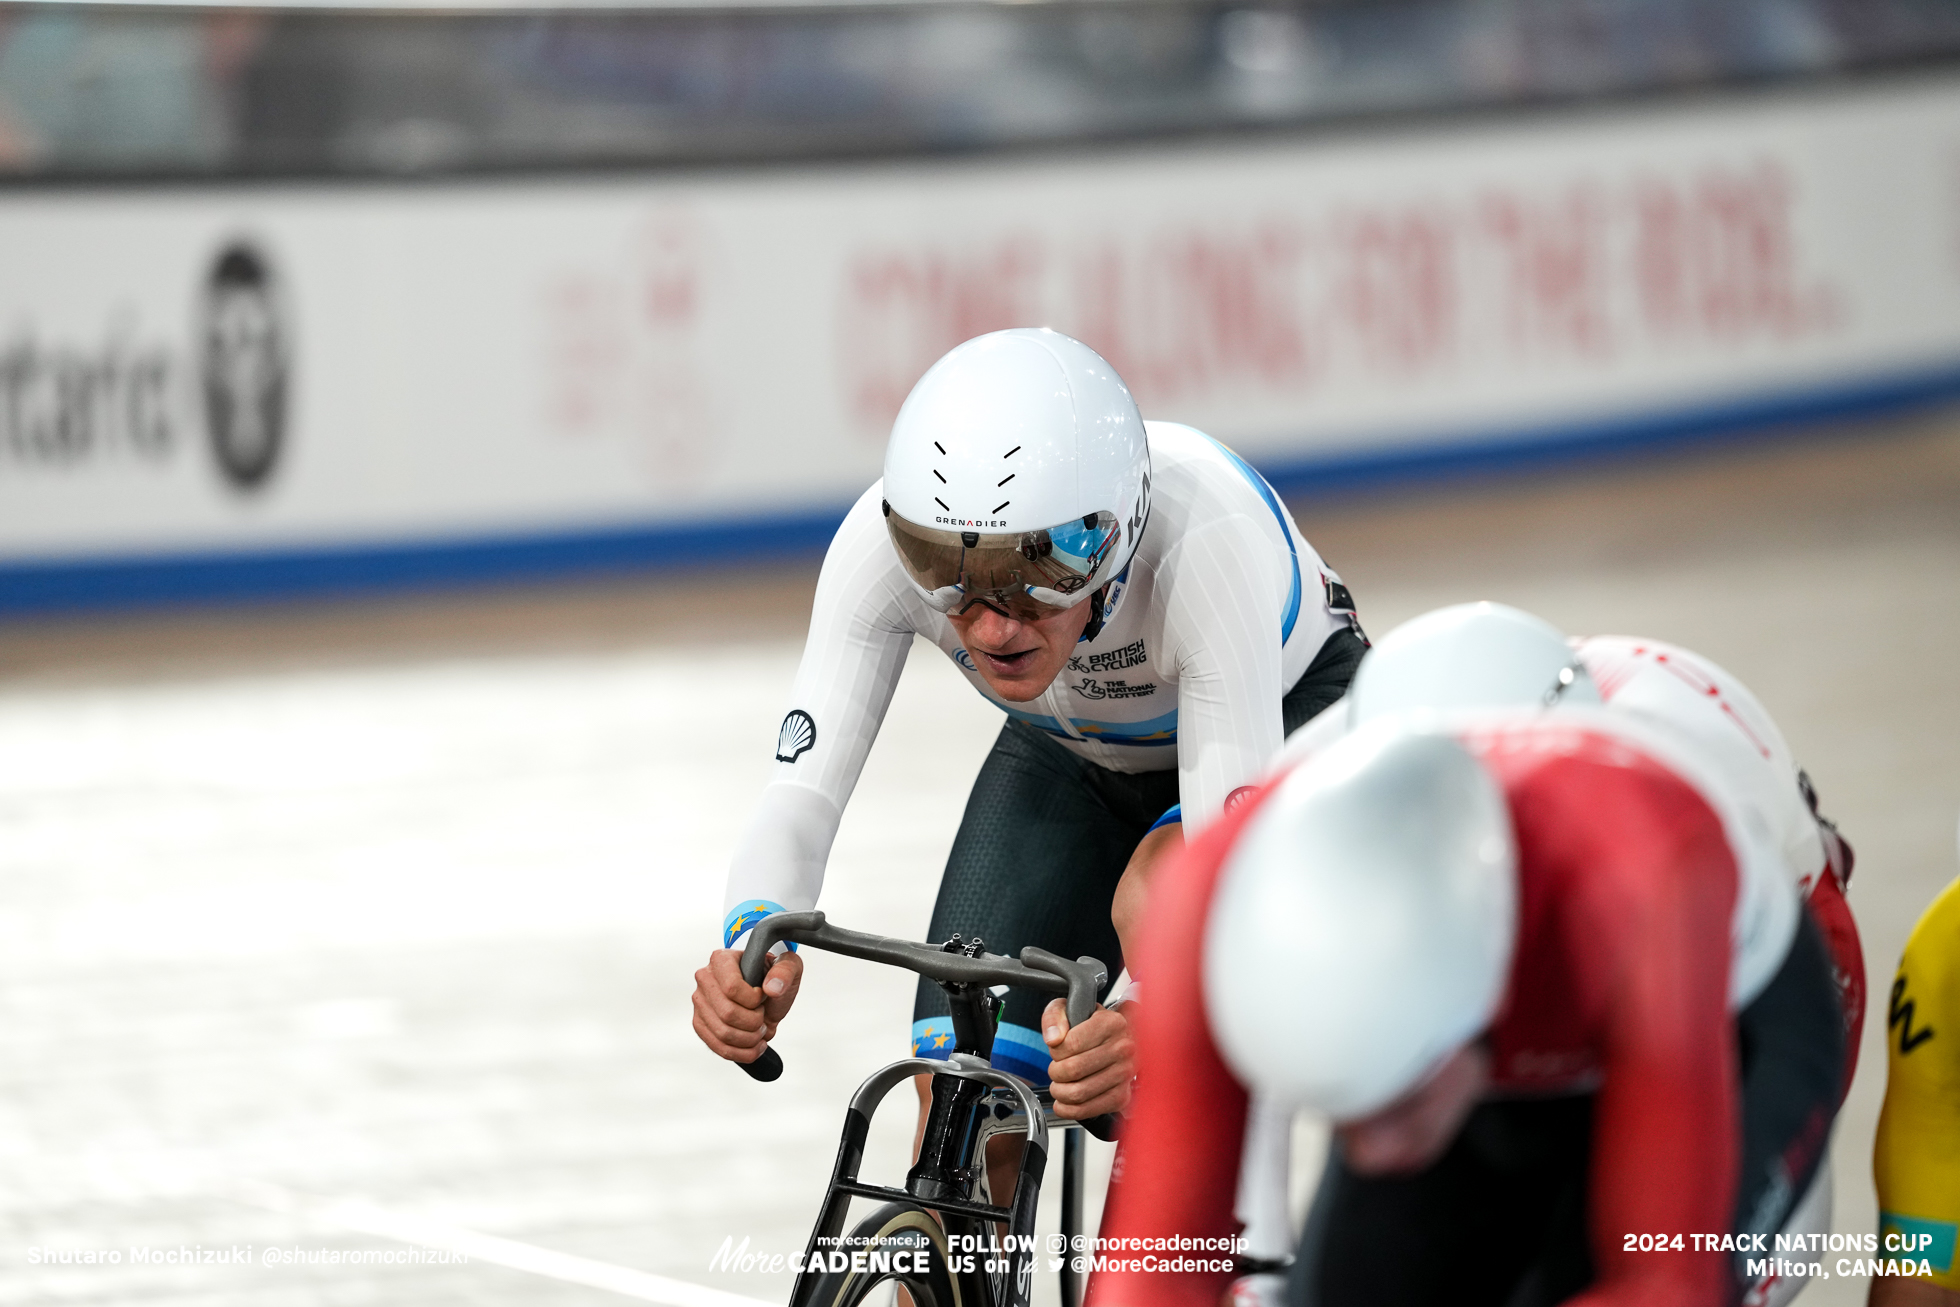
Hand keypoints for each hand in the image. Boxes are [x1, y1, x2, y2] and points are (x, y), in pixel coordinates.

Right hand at [691, 947, 801, 1062]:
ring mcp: (700, 1003)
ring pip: (723, 1033)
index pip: (732, 988)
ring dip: (749, 1038)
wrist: (766, 995)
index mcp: (722, 959)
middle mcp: (706, 979)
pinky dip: (741, 1052)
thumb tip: (772, 987)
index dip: (753, 1000)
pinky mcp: (701, 1024)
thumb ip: (785, 970)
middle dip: (754, 1021)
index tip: (763, 997)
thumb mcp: (788, 966)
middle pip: (727, 1013)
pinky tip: (753, 1046)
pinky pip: (717, 1047)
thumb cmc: (772, 978)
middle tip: (763, 1015)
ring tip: (759, 1030)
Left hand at [1042, 997, 1134, 1118]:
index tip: (1058, 1050)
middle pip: (1074, 1069)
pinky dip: (1069, 1110)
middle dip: (1055, 1072)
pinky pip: (1090, 1110)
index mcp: (1112, 1023)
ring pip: (1079, 1092)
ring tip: (1059, 1085)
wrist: (1114, 1039)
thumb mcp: (1069, 1009)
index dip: (1056, 1051)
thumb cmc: (1091, 1026)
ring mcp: (1125, 1073)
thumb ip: (1055, 1017)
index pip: (1071, 1044)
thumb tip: (1054, 1039)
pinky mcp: (1122, 1096)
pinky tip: (1064, 1102)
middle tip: (1055, 1070)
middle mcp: (1123, 1048)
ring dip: (1060, 1092)